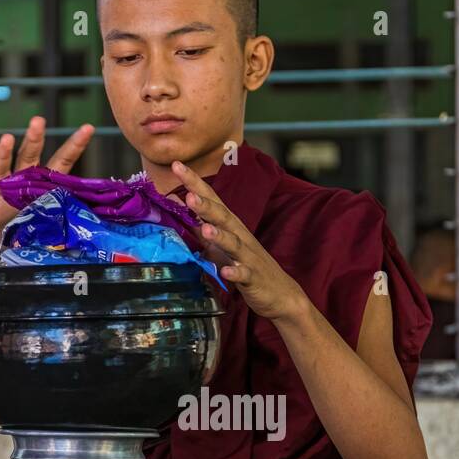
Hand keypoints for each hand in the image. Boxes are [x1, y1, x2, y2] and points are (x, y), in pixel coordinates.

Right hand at [0, 116, 94, 265]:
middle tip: (39, 120)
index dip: (73, 146)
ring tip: (7, 138)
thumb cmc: (29, 240)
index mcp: (39, 188)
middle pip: (27, 158)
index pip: (59, 163)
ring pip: (0, 172)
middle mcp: (18, 188)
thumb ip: (69, 217)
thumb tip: (104, 216)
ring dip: (2, 155)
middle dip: (33, 139)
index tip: (88, 128)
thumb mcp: (52, 227)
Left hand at [171, 160, 307, 323]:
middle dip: (207, 205)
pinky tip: (226, 271)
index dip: (195, 183)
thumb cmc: (247, 266)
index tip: (178, 165)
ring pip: (234, 243)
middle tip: (190, 194)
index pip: (212, 200)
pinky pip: (243, 274)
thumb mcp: (222, 245)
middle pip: (223, 217)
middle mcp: (240, 237)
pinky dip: (235, 272)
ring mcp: (248, 257)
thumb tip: (179, 209)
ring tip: (207, 229)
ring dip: (221, 236)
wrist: (281, 293)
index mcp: (231, 227)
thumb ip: (203, 228)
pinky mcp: (253, 277)